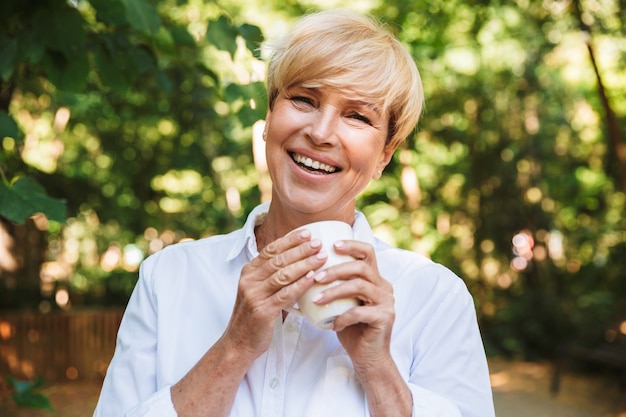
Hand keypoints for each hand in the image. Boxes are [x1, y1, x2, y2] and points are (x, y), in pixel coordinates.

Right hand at [222, 229, 327, 359]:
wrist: (239, 344)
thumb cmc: (254, 317)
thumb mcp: (259, 291)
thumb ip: (273, 276)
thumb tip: (298, 261)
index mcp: (248, 272)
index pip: (270, 250)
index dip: (289, 240)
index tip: (307, 233)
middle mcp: (249, 281)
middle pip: (278, 260)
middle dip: (300, 249)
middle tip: (318, 243)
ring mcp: (254, 295)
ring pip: (282, 274)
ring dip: (304, 264)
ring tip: (321, 257)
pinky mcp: (262, 311)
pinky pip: (285, 294)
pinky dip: (300, 284)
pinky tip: (313, 277)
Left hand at [311, 240, 394, 369]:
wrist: (367, 357)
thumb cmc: (351, 328)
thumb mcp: (341, 303)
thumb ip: (333, 286)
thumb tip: (303, 271)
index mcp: (375, 279)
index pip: (368, 252)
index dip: (351, 245)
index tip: (331, 245)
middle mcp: (384, 287)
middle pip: (362, 267)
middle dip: (336, 269)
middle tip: (316, 276)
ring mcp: (387, 302)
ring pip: (360, 286)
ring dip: (335, 291)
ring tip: (317, 298)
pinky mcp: (385, 318)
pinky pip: (360, 312)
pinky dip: (343, 317)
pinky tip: (332, 324)